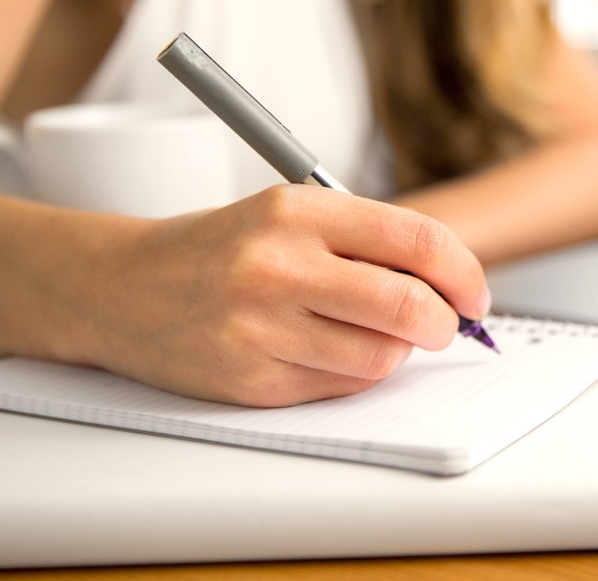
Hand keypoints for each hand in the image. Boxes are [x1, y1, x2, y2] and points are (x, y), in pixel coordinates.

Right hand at [88, 184, 489, 406]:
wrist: (121, 287)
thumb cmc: (219, 248)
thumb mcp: (287, 214)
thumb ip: (365, 240)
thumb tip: (450, 282)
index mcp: (297, 211)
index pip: (418, 241)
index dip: (465, 273)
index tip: (476, 294)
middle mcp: (278, 265)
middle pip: (409, 307)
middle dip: (444, 323)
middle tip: (444, 324)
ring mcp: (261, 327)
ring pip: (382, 357)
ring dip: (396, 351)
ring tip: (368, 332)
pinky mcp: (251, 380)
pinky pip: (341, 386)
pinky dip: (354, 373)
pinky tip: (325, 350)